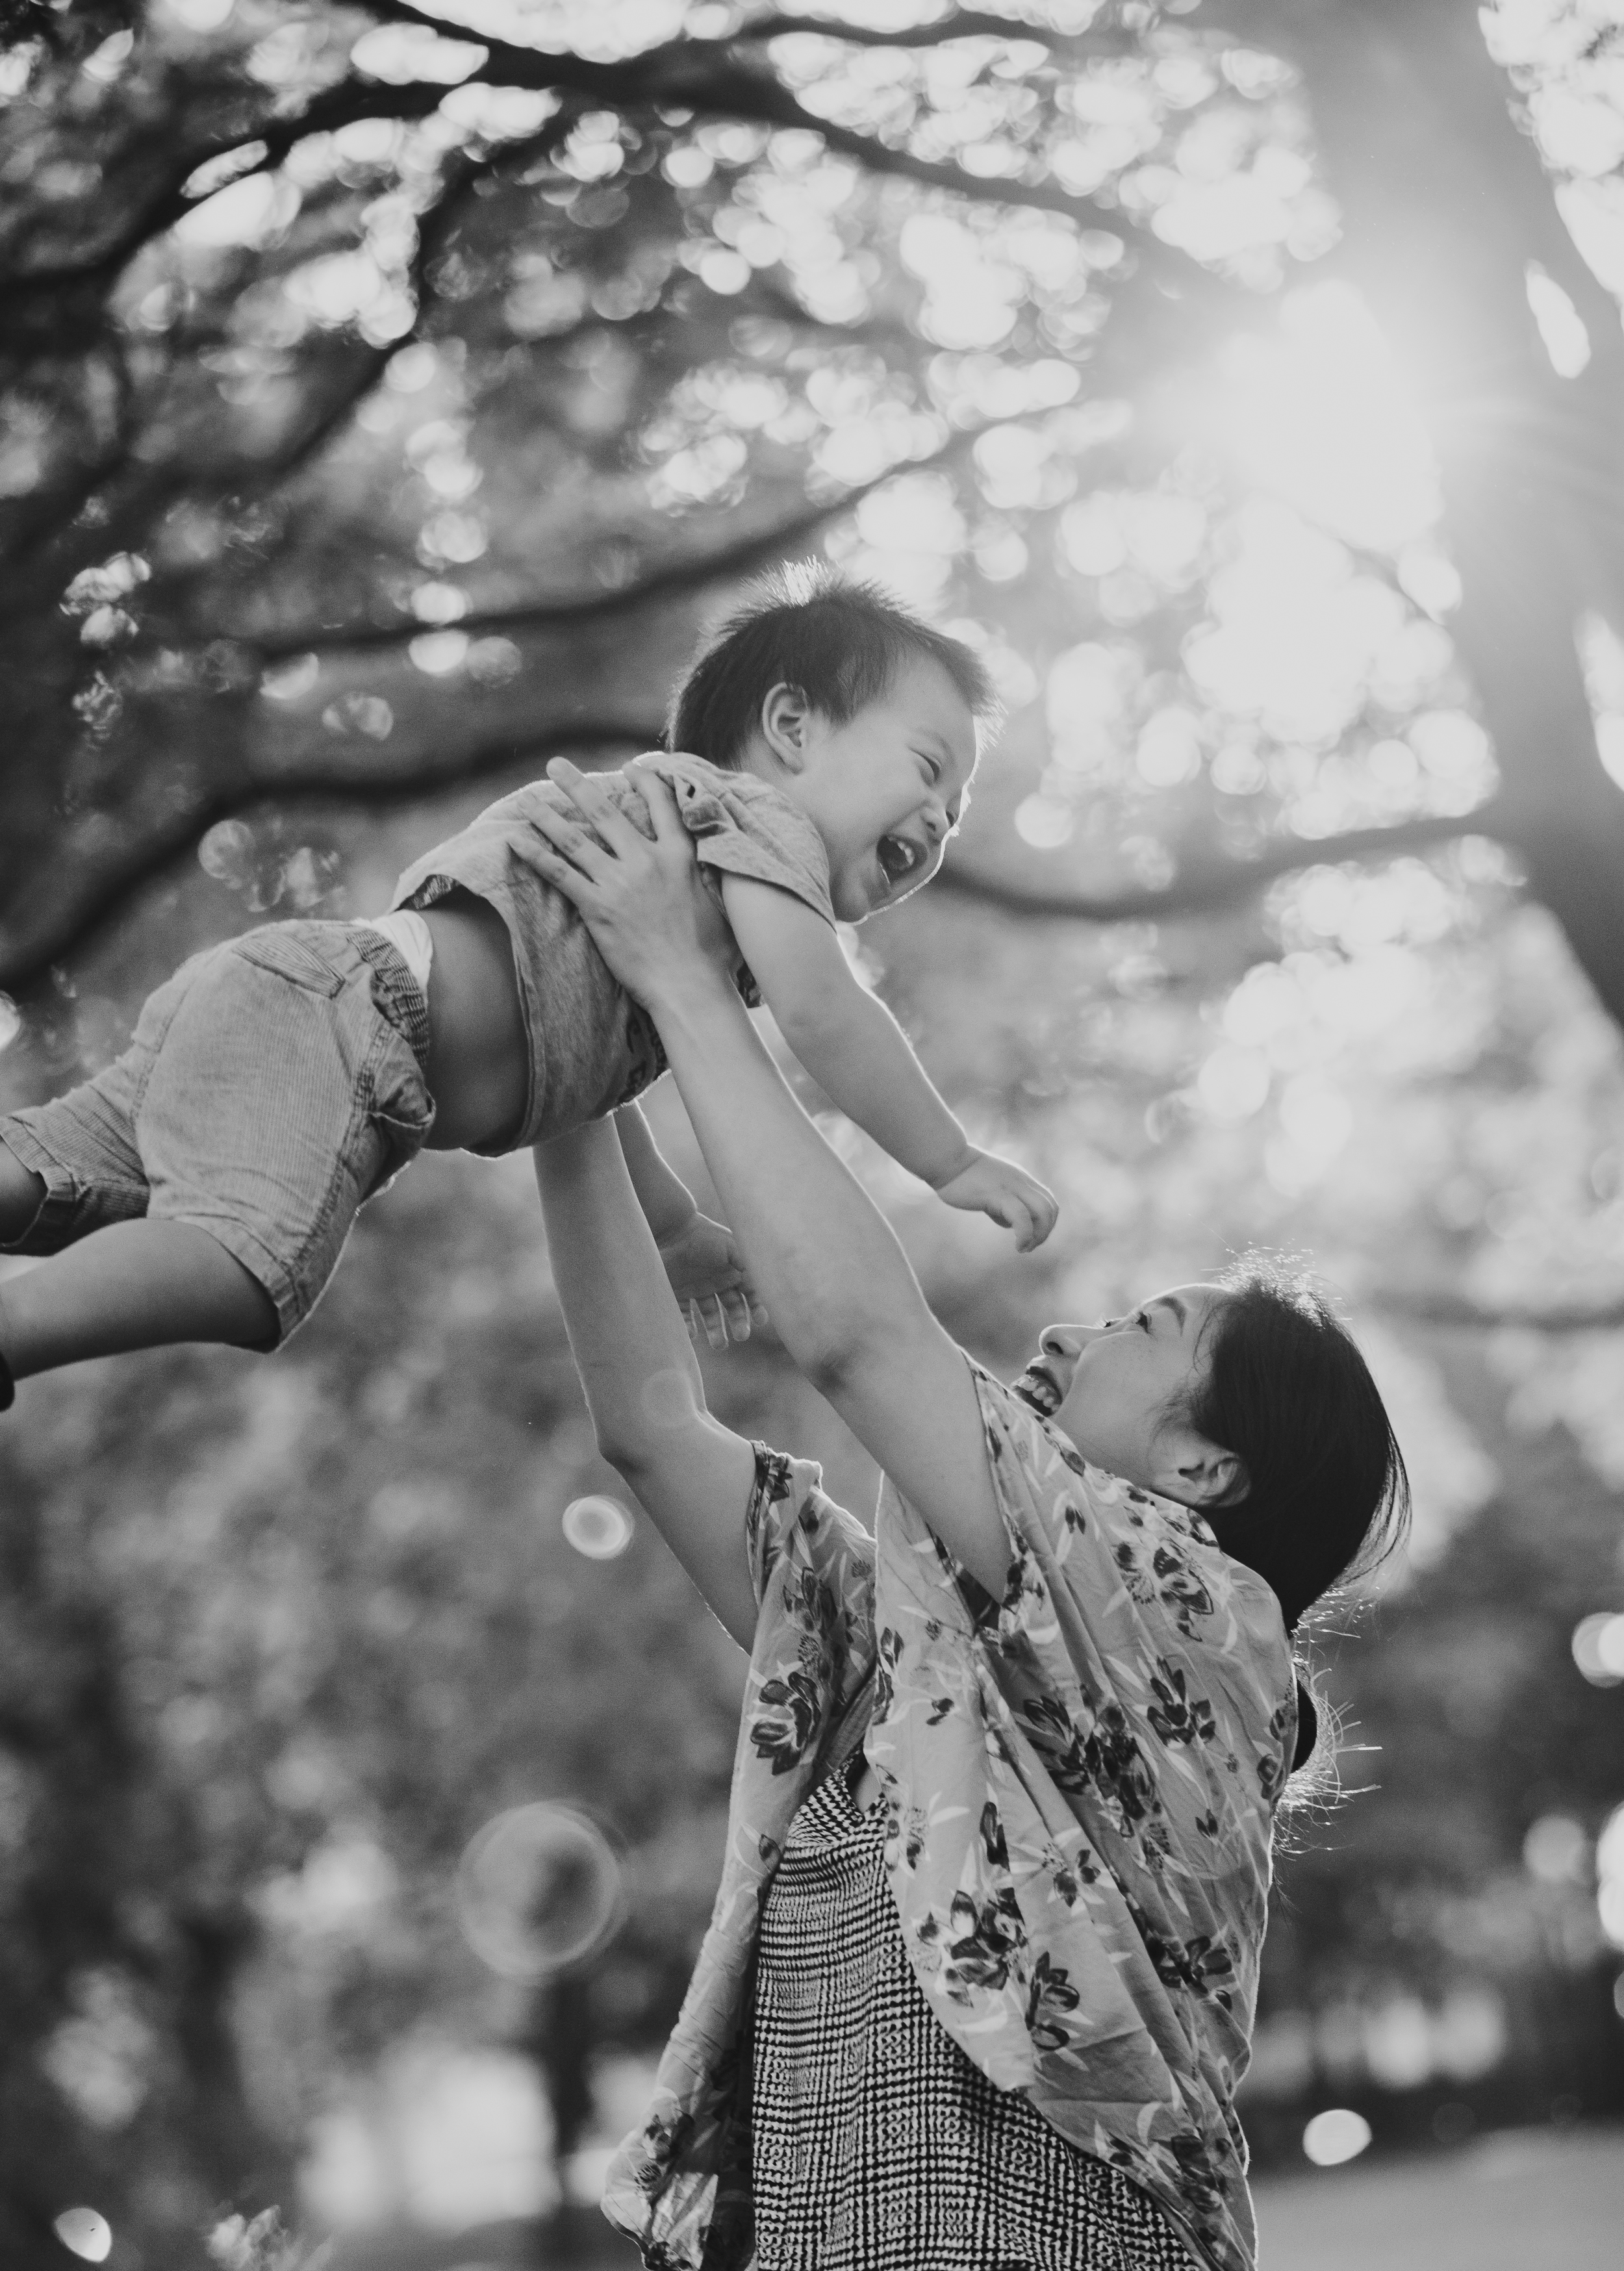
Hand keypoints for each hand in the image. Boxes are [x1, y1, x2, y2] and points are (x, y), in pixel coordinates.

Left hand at [511, 760, 731, 1002]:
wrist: (688, 983)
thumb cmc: (709, 951)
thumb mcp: (716, 897)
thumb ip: (703, 870)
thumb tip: (706, 858)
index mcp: (679, 855)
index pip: (661, 804)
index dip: (644, 780)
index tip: (630, 768)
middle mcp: (647, 861)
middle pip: (606, 812)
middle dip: (576, 785)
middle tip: (555, 765)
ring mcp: (619, 883)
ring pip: (575, 839)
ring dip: (547, 815)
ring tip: (526, 798)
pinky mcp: (598, 908)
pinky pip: (560, 874)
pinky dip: (535, 856)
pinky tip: (515, 841)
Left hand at [658, 1211, 768, 1349]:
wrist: (670, 1228)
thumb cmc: (704, 1236)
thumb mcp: (732, 1248)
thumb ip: (749, 1267)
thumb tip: (766, 1288)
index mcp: (733, 1271)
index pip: (750, 1295)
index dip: (757, 1308)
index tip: (760, 1320)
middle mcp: (717, 1282)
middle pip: (733, 1309)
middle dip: (739, 1324)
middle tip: (741, 1336)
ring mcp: (696, 1289)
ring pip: (710, 1316)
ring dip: (716, 1332)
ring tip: (718, 1345)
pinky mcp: (675, 1293)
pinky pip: (684, 1315)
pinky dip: (688, 1327)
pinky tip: (692, 1335)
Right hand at [932, 1149, 1058, 1252]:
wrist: (946, 1159)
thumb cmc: (962, 1177)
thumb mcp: (990, 1190)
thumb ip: (1002, 1203)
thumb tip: (1007, 1221)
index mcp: (1020, 1179)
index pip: (1048, 1201)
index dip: (1046, 1223)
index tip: (1031, 1237)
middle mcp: (1020, 1181)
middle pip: (1051, 1208)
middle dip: (1045, 1232)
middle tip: (1029, 1246)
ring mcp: (1010, 1187)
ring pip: (1042, 1211)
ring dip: (1039, 1235)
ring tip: (1023, 1248)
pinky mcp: (997, 1195)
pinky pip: (1021, 1216)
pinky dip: (1025, 1234)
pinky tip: (1017, 1245)